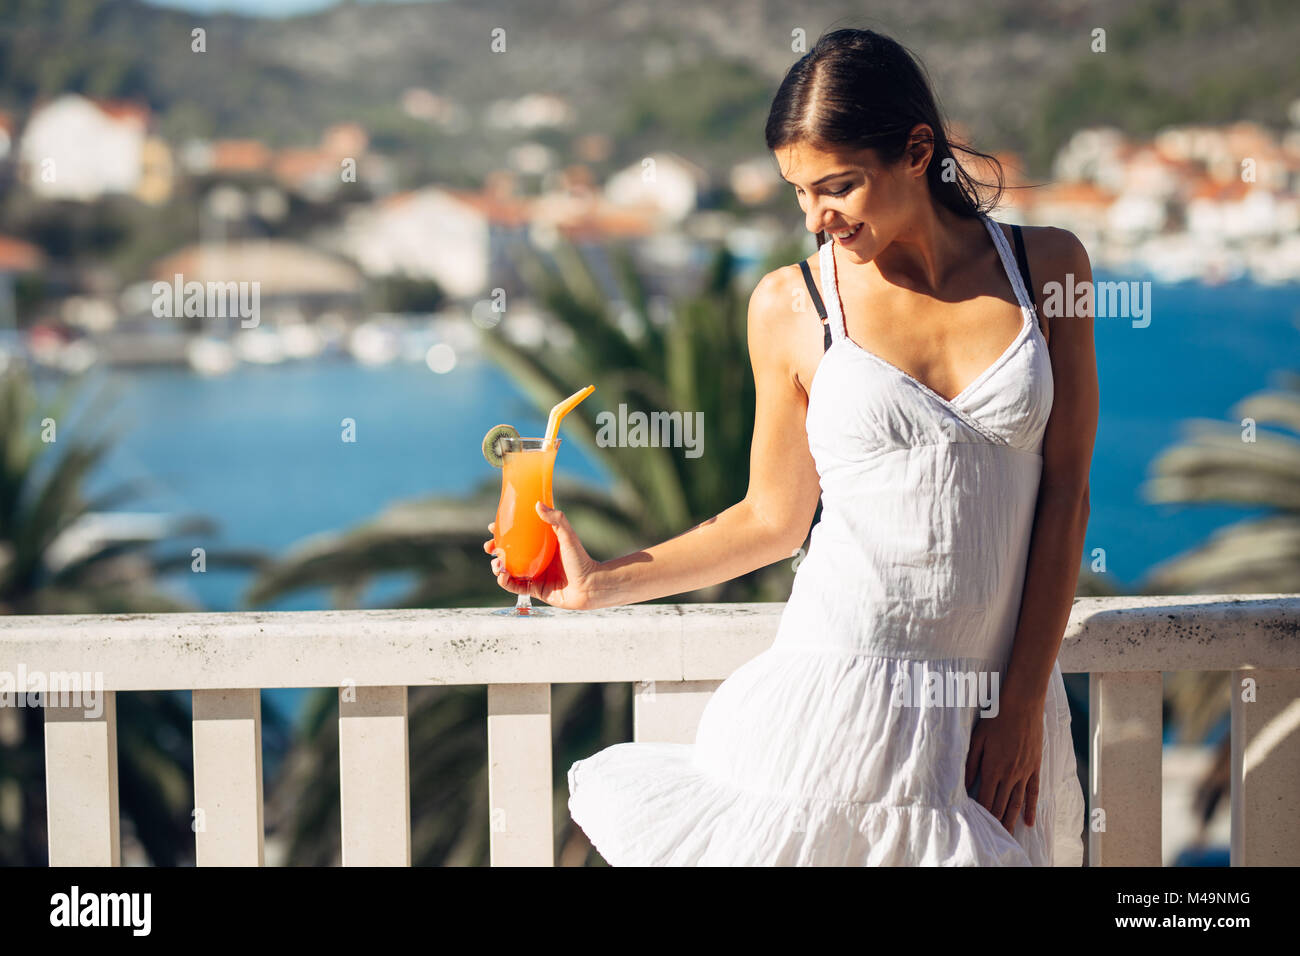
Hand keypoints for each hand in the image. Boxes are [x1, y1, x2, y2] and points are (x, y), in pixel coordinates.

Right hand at [483, 502, 601, 609]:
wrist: (590, 586)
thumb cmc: (581, 559)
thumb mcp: (568, 536)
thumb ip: (556, 520)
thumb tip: (538, 504)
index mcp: (541, 546)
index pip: (518, 536)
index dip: (503, 532)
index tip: (493, 526)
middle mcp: (536, 560)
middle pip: (509, 553)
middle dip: (495, 550)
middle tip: (489, 547)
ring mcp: (535, 575)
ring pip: (508, 570)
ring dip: (497, 566)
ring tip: (496, 563)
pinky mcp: (535, 590)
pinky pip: (515, 587)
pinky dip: (505, 582)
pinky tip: (501, 576)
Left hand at [964, 703, 1042, 832]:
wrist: (1023, 704)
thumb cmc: (996, 718)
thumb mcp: (977, 739)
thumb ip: (970, 763)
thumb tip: (964, 785)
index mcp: (993, 768)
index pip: (986, 798)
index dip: (981, 812)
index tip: (976, 824)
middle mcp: (1010, 774)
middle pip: (1001, 804)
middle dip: (995, 822)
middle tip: (992, 837)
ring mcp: (1024, 772)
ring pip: (1017, 802)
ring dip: (1012, 820)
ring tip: (1008, 835)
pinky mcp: (1035, 767)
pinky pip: (1034, 793)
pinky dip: (1031, 808)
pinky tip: (1029, 822)